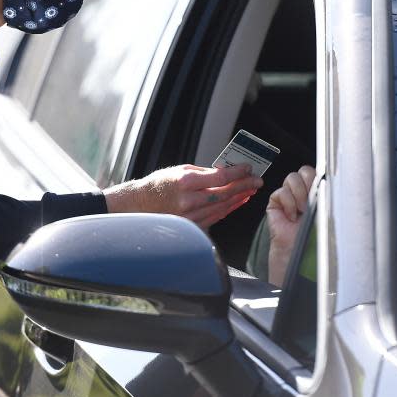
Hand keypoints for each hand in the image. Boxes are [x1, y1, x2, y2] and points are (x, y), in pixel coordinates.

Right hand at [104, 164, 262, 228]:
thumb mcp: (180, 170)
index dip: (238, 173)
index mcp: (186, 182)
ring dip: (239, 198)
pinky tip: (236, 202)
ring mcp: (190, 216)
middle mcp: (189, 201)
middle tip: (256, 181)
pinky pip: (215, 217)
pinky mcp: (191, 226)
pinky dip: (228, 209)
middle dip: (244, 186)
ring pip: (223, 207)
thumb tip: (226, 172)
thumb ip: (204, 172)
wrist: (140, 205)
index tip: (248, 169)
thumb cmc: (159, 186)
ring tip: (249, 190)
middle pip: (225, 194)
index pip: (220, 177)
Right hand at [266, 165, 315, 285]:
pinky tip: (291, 215)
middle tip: (311, 198)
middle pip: (303, 170)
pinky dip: (288, 204)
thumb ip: (325, 195)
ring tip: (302, 210)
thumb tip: (330, 183)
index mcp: (315, 191)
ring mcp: (288, 194)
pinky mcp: (276, 200)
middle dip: (308, 184)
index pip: (316, 172)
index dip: (318, 176)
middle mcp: (302, 191)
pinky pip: (281, 192)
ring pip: (292, 178)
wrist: (296, 248)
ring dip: (298, 194)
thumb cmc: (311, 234)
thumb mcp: (324, 211)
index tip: (321, 187)